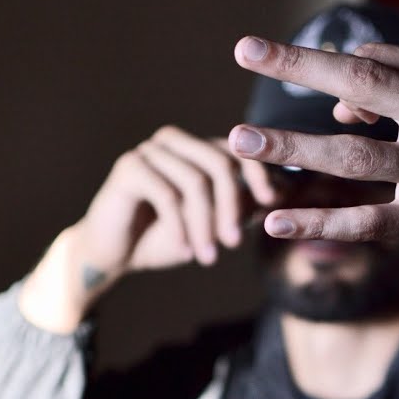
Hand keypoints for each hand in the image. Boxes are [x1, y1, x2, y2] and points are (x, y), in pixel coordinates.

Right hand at [19, 125, 276, 333]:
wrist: (112, 255)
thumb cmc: (165, 238)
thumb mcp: (212, 224)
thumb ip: (243, 208)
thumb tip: (285, 195)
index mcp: (197, 149)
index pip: (238, 150)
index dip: (258, 173)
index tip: (271, 202)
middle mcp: (175, 142)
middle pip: (218, 164)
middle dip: (230, 206)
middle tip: (234, 243)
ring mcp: (150, 151)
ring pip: (194, 182)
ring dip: (205, 224)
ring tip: (209, 257)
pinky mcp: (129, 167)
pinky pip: (167, 194)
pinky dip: (181, 226)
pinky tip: (186, 251)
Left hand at [228, 36, 398, 324]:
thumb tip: (341, 102)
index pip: (380, 60)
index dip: (328, 64)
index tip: (282, 64)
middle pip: (365, 83)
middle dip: (298, 66)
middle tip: (244, 51)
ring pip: (356, 157)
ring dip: (291, 147)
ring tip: (239, 141)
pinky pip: (367, 222)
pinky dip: (317, 222)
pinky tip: (276, 221)